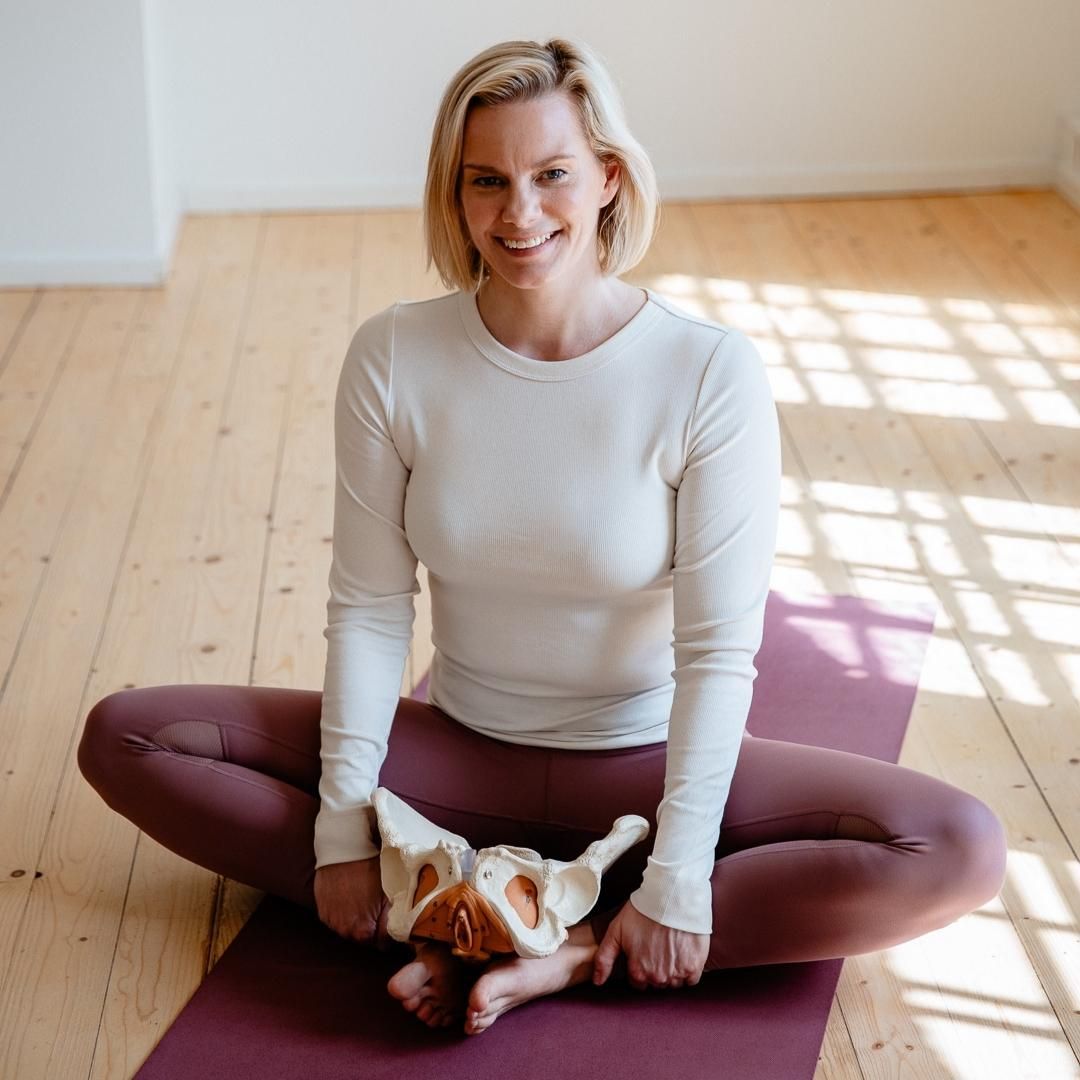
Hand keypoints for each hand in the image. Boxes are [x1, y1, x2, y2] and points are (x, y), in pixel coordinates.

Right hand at [314, 855, 391, 949]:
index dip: (389, 934)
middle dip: (374, 929)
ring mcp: (332, 923)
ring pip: (350, 931)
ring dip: (358, 923)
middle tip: (380, 911)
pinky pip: (337, 921)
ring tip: (365, 904)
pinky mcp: (323, 913)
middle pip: (365, 940)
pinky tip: (351, 900)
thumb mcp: (389, 892)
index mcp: (364, 931)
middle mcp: (345, 932)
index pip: (382, 945)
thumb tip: (401, 931)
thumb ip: (393, 917)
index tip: (394, 924)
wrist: (343, 850)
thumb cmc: (369, 869)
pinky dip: (344, 915)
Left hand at [592, 899, 708, 990]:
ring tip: (669, 949)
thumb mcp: (616, 931)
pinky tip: (682, 953)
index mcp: (638, 972)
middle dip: (654, 970)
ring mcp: (677, 974)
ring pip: (672, 983)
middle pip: (655, 983)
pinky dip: (687, 971)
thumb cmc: (642, 911)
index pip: (637, 982)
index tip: (643, 953)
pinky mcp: (694, 967)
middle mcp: (658, 978)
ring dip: (671, 972)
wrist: (672, 897)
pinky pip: (690, 980)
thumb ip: (604, 959)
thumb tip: (597, 982)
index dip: (639, 967)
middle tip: (656, 948)